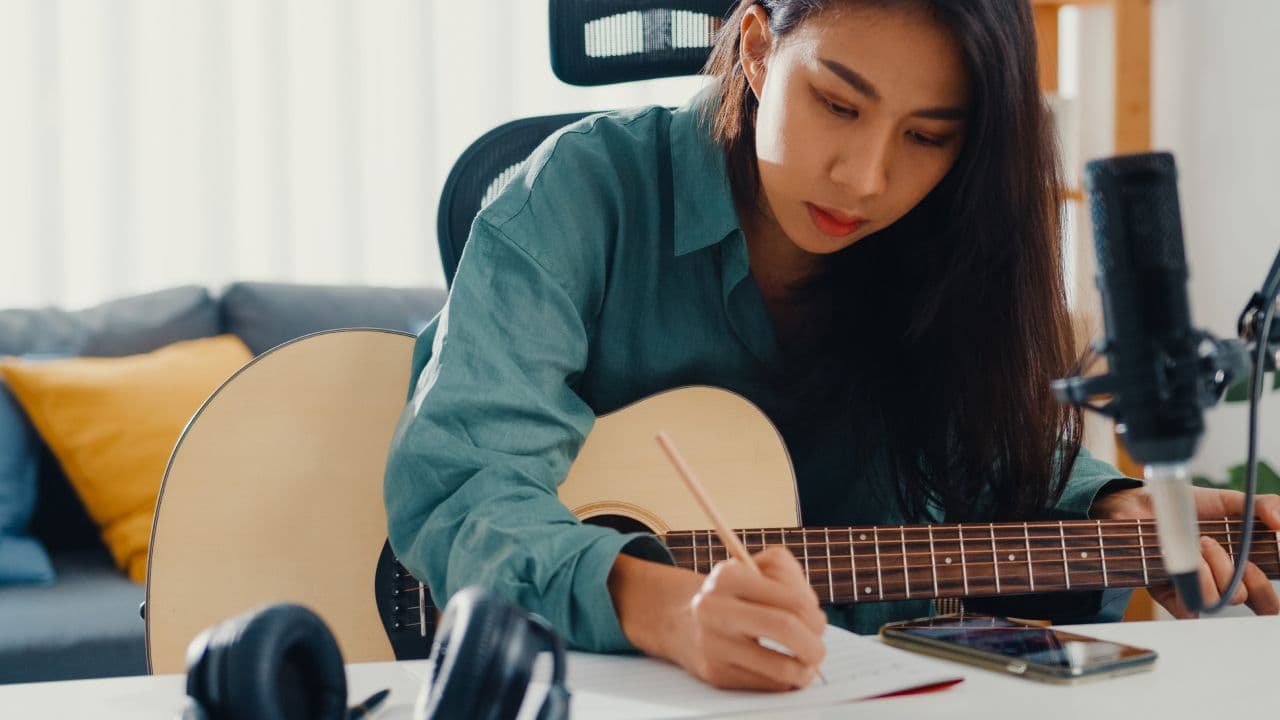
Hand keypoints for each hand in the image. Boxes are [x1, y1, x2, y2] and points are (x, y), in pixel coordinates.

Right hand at [610, 547, 826, 690]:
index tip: (817, 622)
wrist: (683, 620)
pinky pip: (765, 684)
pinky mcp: (715, 672)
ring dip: (805, 669)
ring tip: (807, 664)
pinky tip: (783, 671)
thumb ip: (790, 578)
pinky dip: (784, 681)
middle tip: (818, 649)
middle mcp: (714, 607)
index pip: (791, 599)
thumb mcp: (755, 568)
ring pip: (780, 666)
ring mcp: (712, 643)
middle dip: (814, 644)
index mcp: (728, 576)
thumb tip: (814, 619)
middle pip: (785, 628)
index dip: (815, 616)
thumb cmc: (733, 594)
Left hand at [1091, 486, 1279, 616]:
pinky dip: (1190, 585)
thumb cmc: (1189, 507)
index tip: (1254, 564)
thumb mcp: (1232, 501)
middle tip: (1219, 546)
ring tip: (1197, 544)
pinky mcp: (1171, 595)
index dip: (1267, 594)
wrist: (1147, 503)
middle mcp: (1222, 582)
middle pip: (1246, 598)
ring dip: (1210, 570)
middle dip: (1239, 572)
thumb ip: (1263, 506)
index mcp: (1243, 567)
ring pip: (1218, 600)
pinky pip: (1188, 609)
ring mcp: (1197, 590)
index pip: (1267, 601)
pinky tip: (1182, 564)